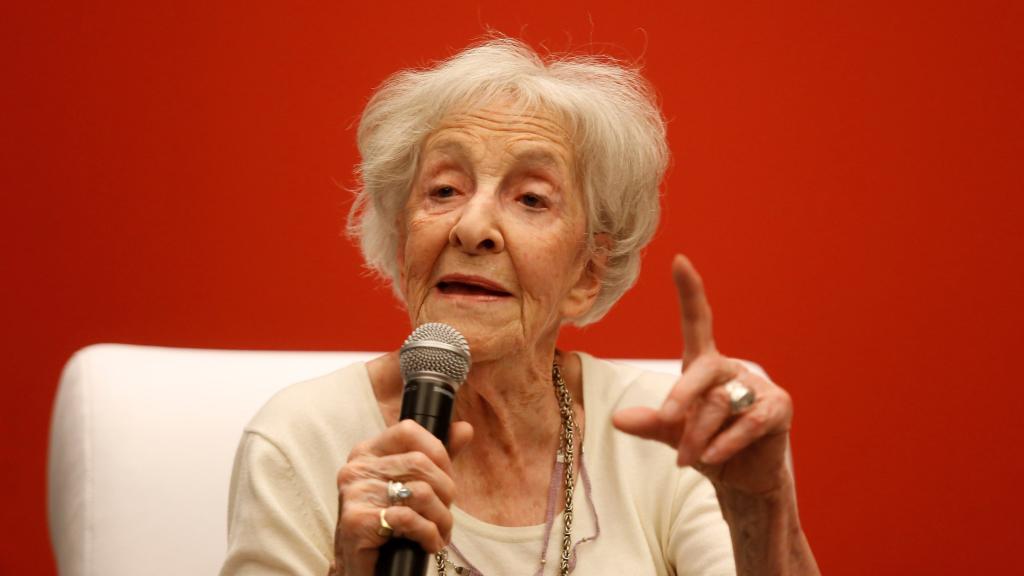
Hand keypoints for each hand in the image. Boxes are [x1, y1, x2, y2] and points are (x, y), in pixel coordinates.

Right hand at [332, 419, 473, 575]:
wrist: (359, 568)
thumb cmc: (388, 525)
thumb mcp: (412, 486)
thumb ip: (436, 457)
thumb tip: (465, 429)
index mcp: (367, 453)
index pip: (408, 430)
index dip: (438, 452)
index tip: (446, 477)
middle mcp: (356, 469)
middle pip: (421, 463)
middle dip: (446, 491)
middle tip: (446, 512)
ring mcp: (354, 494)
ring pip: (420, 492)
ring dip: (441, 518)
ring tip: (440, 532)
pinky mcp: (357, 521)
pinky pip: (408, 519)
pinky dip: (428, 534)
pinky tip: (429, 544)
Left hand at [613, 254, 792, 495]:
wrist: (742, 479)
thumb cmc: (705, 447)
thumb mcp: (673, 434)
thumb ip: (651, 423)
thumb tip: (618, 419)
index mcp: (704, 365)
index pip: (697, 322)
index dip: (690, 292)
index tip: (679, 261)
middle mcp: (731, 369)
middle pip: (702, 370)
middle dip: (681, 396)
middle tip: (667, 419)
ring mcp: (758, 386)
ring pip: (719, 403)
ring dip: (699, 435)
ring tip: (687, 458)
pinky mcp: (778, 407)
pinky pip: (747, 421)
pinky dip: (725, 442)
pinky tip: (713, 456)